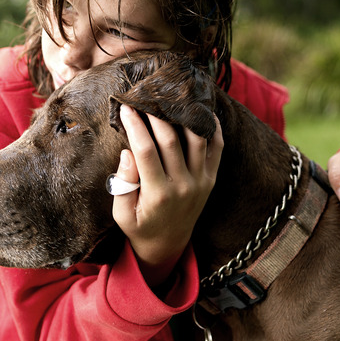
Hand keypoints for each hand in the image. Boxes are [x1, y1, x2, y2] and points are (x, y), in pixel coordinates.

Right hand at [112, 104, 222, 287]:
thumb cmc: (140, 226)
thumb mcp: (122, 213)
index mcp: (159, 194)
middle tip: (146, 96)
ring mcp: (201, 181)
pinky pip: (217, 148)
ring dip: (184, 116)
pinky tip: (202, 111)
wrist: (168, 244)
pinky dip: (212, 128)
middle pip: (171, 140)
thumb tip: (128, 153)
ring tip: (172, 99)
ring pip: (197, 139)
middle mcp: (184, 185)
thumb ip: (123, 184)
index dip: (135, 125)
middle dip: (156, 115)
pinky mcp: (211, 178)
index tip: (125, 107)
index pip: (146, 150)